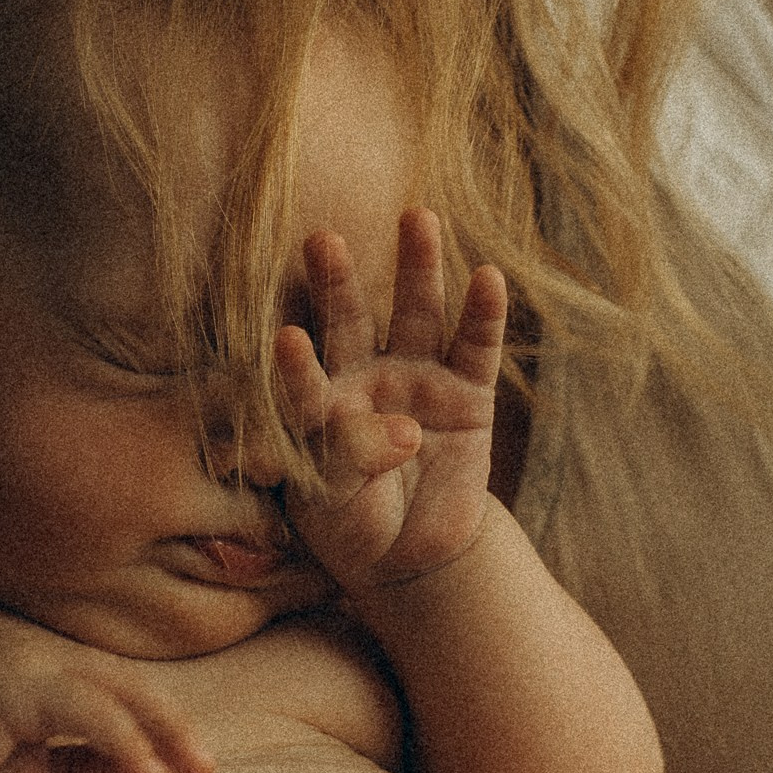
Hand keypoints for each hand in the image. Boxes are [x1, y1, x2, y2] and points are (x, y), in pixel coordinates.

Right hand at [0, 628, 213, 772]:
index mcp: (42, 671)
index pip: (117, 697)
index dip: (158, 736)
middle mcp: (38, 655)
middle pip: (127, 685)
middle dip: (173, 729)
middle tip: (206, 770)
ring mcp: (24, 664)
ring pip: (113, 692)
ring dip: (157, 736)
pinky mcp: (11, 685)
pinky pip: (83, 711)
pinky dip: (122, 742)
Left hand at [277, 212, 507, 593]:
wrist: (411, 555)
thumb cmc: (355, 526)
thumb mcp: (336, 502)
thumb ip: (354, 458)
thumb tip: (404, 428)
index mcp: (317, 402)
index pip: (301, 378)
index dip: (295, 364)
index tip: (284, 340)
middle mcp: (364, 376)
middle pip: (348, 319)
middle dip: (335, 280)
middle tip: (321, 239)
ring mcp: (418, 378)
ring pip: (415, 314)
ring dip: (417, 267)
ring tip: (416, 217)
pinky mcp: (469, 393)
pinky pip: (477, 348)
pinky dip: (483, 315)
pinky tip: (487, 277)